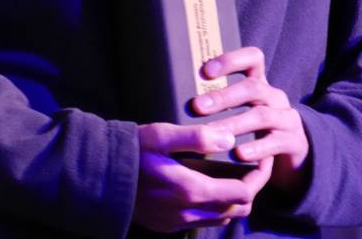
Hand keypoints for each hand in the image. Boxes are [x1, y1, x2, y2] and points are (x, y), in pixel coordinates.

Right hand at [132, 120, 272, 232]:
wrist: (99, 177)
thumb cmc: (131, 151)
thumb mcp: (162, 135)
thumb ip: (197, 137)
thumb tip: (229, 138)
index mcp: (191, 190)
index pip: (243, 193)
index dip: (259, 176)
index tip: (262, 157)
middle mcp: (188, 213)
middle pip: (237, 209)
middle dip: (251, 188)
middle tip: (252, 164)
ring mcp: (177, 223)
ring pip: (222, 217)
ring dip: (233, 199)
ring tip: (233, 173)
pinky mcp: (167, 226)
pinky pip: (203, 221)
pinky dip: (215, 206)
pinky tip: (208, 184)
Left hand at [192, 46, 310, 195]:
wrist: (291, 149)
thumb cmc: (253, 124)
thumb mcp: (242, 106)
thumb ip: (219, 98)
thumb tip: (178, 94)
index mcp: (260, 81)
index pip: (253, 57)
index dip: (231, 60)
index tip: (205, 71)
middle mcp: (274, 95)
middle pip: (252, 88)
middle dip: (223, 96)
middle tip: (197, 106)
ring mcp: (286, 117)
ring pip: (261, 115)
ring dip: (235, 124)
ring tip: (213, 133)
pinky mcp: (292, 141)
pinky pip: (274, 142)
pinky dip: (256, 148)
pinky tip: (238, 154)